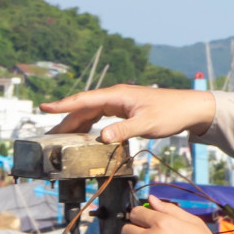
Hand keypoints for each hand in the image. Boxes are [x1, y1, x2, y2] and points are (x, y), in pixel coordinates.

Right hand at [42, 84, 215, 143]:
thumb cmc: (170, 113)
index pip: (84, 100)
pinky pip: (100, 116)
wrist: (189, 109)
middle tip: (49, 135)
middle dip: (65, 120)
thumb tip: (101, 137)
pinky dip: (90, 125)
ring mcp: (119, 103)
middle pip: (83, 108)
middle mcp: (115, 96)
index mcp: (117, 95)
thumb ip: (124, 130)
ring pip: (91, 112)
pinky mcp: (124, 110)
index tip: (44, 107)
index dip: (63, 105)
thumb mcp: (147, 124)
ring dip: (76, 124)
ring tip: (61, 137)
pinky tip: (85, 135)